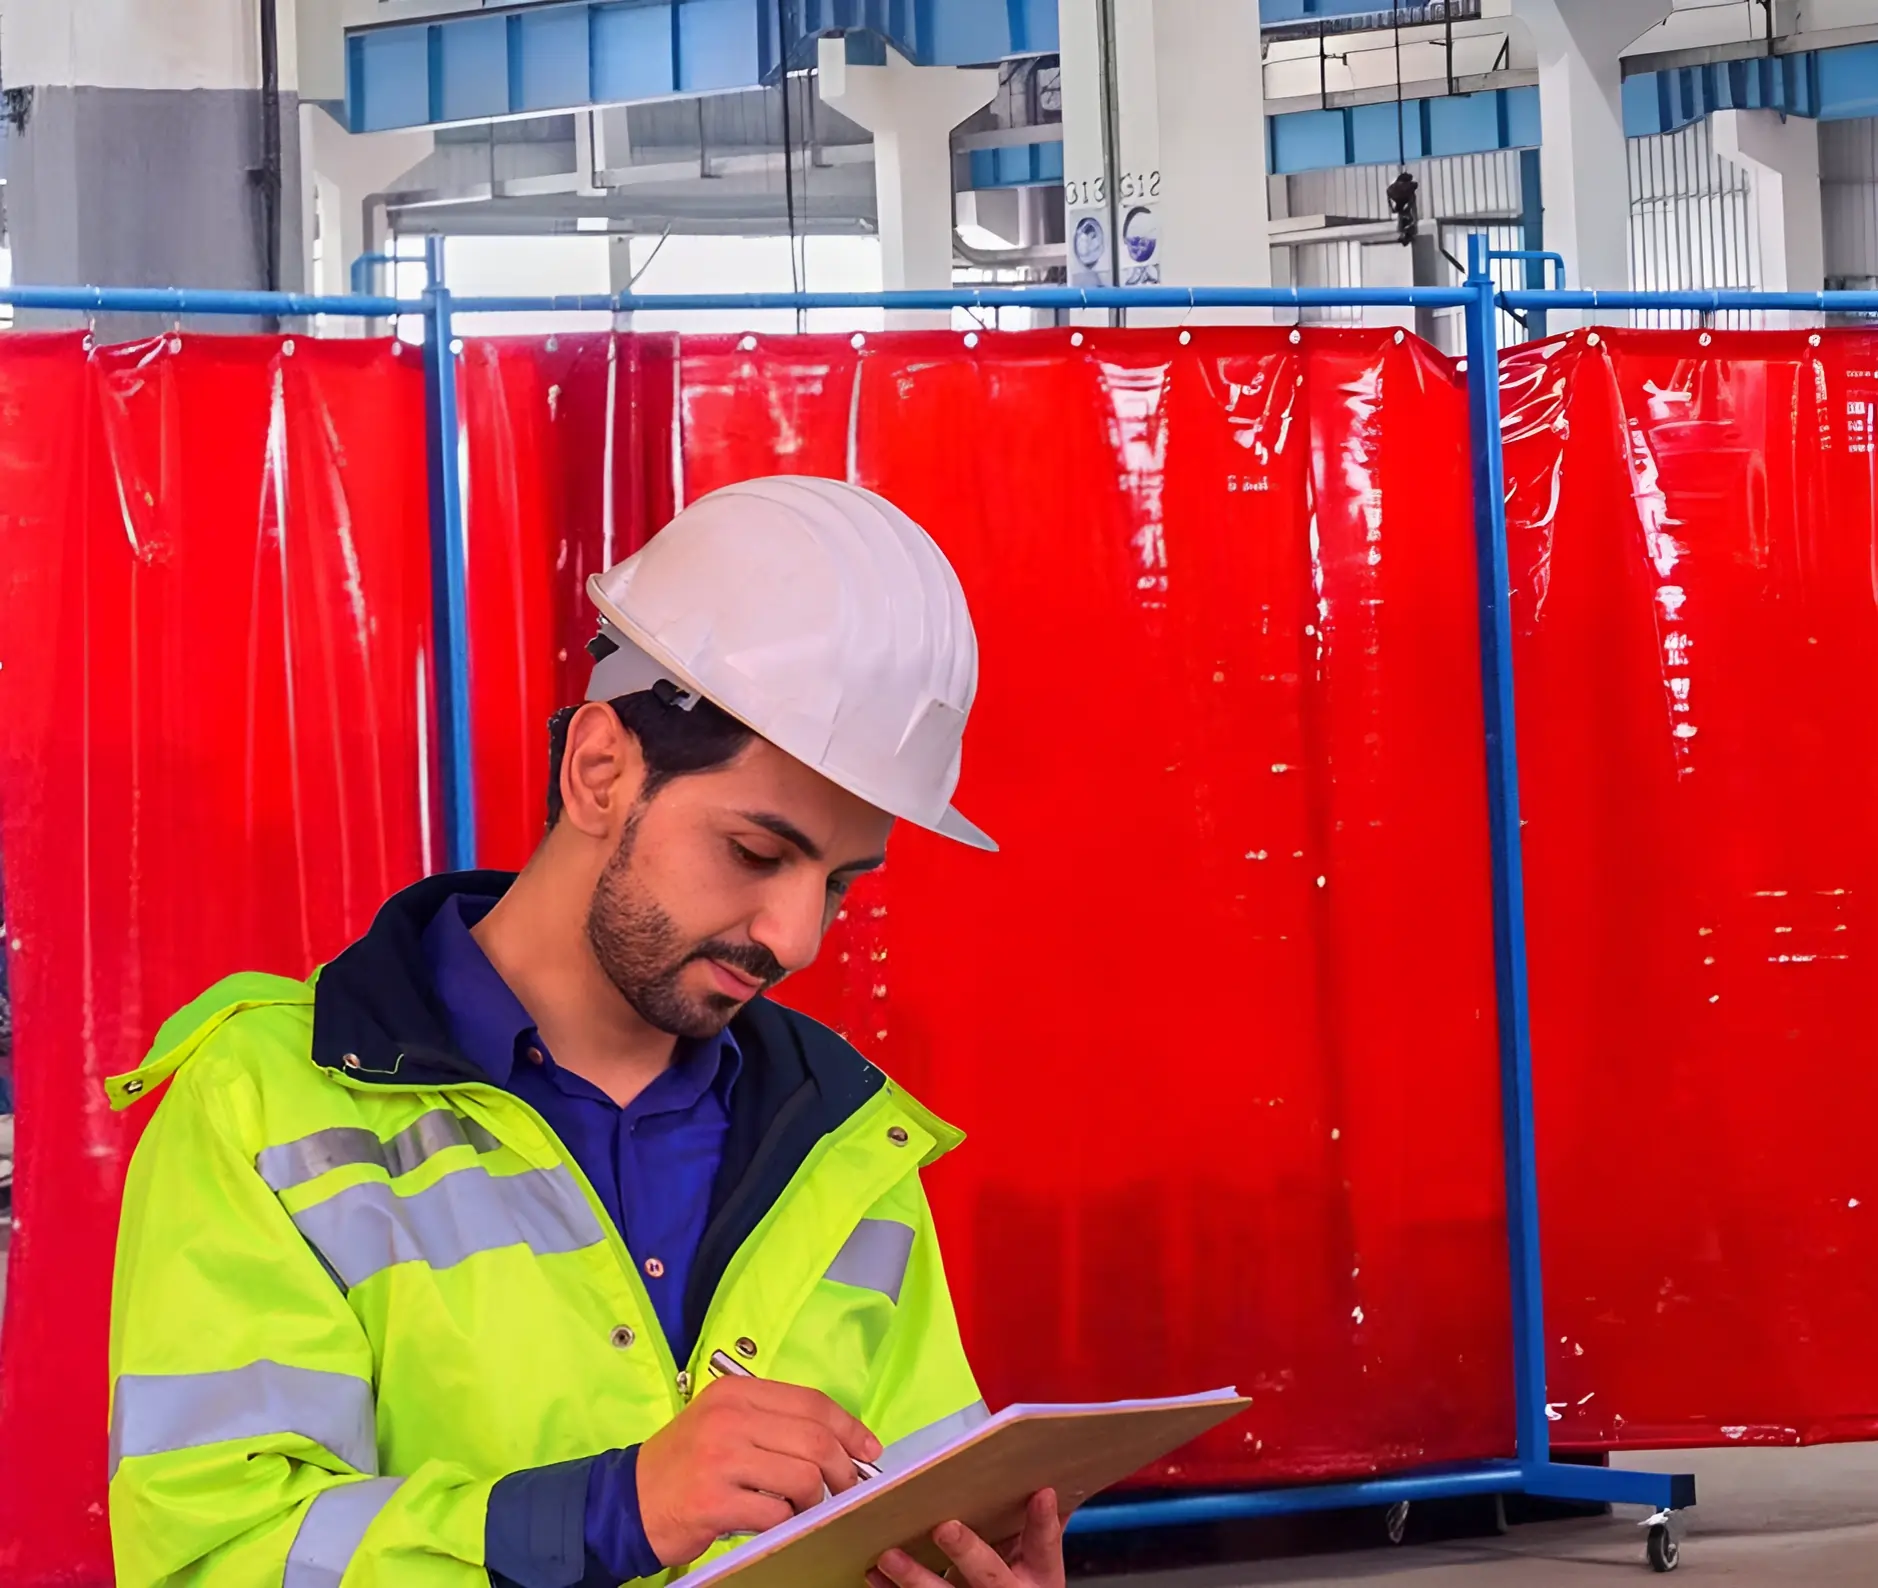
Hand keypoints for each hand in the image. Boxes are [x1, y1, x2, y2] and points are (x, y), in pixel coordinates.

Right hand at [635, 1375, 881, 1565]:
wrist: (629, 1500)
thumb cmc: (685, 1462)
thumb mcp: (723, 1422)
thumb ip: (772, 1422)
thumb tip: (837, 1442)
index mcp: (737, 1393)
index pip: (811, 1402)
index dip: (849, 1427)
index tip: (869, 1449)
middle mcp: (730, 1418)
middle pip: (814, 1439)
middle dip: (843, 1469)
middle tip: (846, 1488)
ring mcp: (720, 1458)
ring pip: (803, 1476)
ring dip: (814, 1500)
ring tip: (804, 1508)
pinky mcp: (714, 1501)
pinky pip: (776, 1513)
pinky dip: (786, 1522)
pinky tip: (777, 1522)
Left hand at [867, 1489, 1064, 1587]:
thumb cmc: (1019, 1582)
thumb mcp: (1036, 1559)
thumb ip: (1036, 1522)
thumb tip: (1044, 1470)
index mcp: (1039, 1575)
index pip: (1045, 1546)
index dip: (1043, 1522)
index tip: (1042, 1492)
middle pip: (989, 1576)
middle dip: (967, 1552)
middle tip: (944, 1527)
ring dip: (915, 1578)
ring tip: (890, 1556)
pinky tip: (875, 1574)